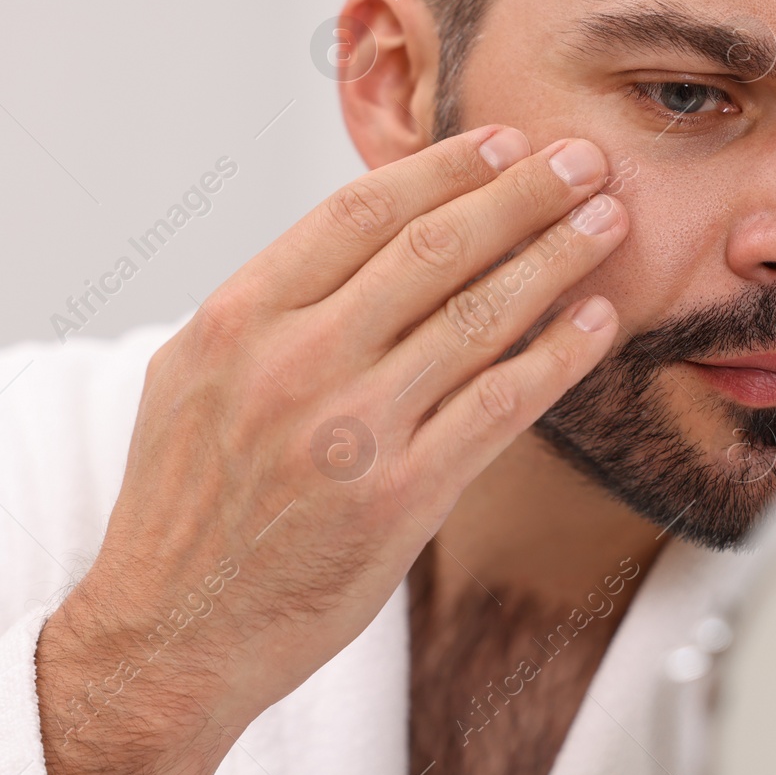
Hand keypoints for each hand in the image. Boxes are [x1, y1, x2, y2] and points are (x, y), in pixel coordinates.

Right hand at [34, 126, 626, 774]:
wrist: (168, 632)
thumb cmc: (184, 503)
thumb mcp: (193, 374)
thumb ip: (274, 304)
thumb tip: (370, 238)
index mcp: (239, 317)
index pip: (360, 212)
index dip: (444, 167)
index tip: (503, 142)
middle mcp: (294, 362)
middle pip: (432, 249)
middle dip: (522, 193)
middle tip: (583, 159)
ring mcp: (349, 430)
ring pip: (477, 317)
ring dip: (555, 258)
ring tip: (607, 221)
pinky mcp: (399, 498)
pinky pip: (499, 406)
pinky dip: (556, 356)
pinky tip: (595, 322)